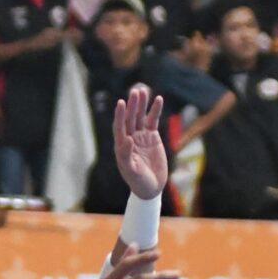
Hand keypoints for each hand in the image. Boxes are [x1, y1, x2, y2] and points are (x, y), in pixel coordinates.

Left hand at [112, 84, 169, 200]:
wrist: (151, 187)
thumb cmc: (138, 182)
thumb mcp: (131, 171)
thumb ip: (127, 156)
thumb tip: (127, 139)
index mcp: (121, 146)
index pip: (119, 127)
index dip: (120, 115)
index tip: (122, 103)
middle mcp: (129, 139)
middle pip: (130, 118)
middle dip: (132, 105)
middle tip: (136, 92)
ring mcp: (140, 136)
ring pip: (140, 117)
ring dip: (141, 104)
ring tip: (143, 91)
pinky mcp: (152, 137)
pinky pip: (153, 121)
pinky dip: (155, 110)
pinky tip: (158, 99)